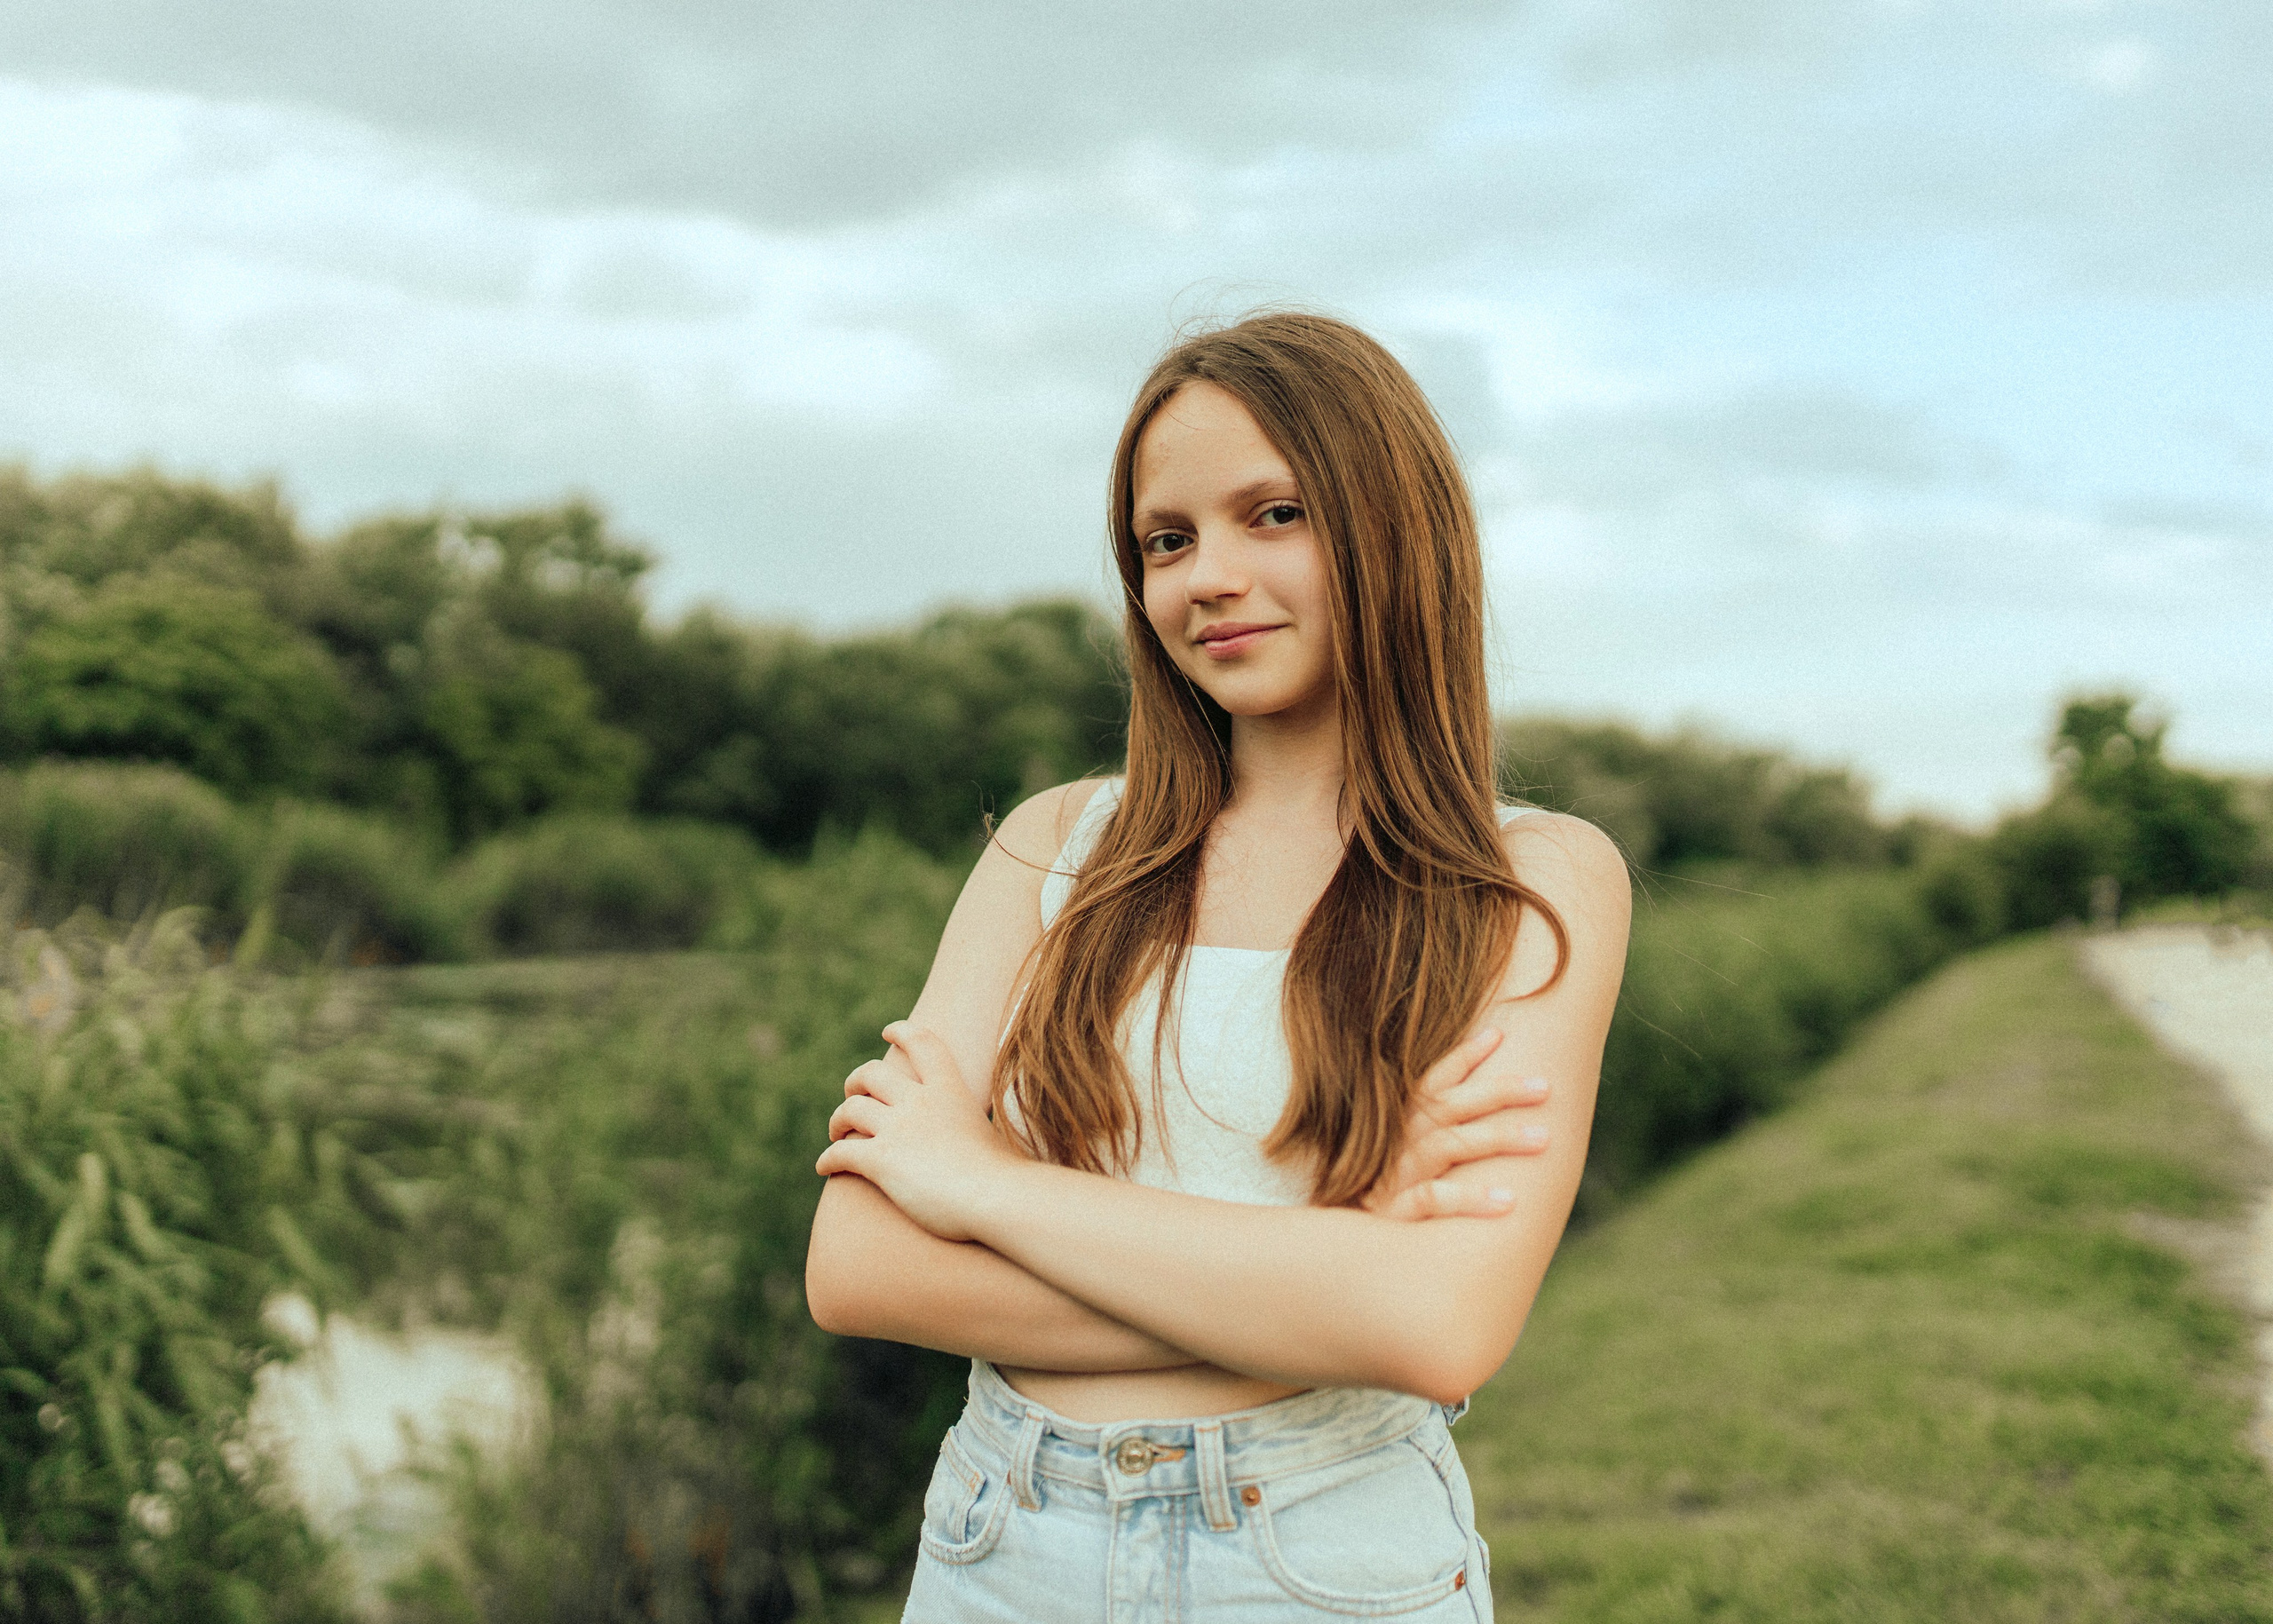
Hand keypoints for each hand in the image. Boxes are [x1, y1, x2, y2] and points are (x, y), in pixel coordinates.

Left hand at [815, 1022, 1019, 1241]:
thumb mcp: (991, 1134)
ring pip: (850, 1109)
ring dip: (838, 1121)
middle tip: (853, 1095)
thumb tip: (979, 1140)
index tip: (888, 1030)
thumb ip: (972, 1126)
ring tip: (837, 1134)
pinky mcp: (882, 1160)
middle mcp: (920, 1101)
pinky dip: (827, 1159)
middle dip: (855, 1081)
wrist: (998, 1198)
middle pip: (871, 1073)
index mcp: (950, 1089)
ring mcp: (898, 1129)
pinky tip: (824, 1168)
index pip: (922, 1043)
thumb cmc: (1004, 1177)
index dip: (902, 1031)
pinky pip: (840, 1153)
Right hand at [1364, 1027, 1551, 1221]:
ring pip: (1447, 1145)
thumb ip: (1428, 1134)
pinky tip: (1509, 1202)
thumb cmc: (1372, 1200)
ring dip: (1497, 1138)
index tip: (1498, 1033)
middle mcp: (1395, 1144)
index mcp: (1396, 1126)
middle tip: (1546, 1087)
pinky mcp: (1392, 1213)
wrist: (1332, 1248)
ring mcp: (1394, 1176)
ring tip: (1544, 1139)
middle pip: (1449, 1106)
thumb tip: (1476, 1112)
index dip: (1463, 1056)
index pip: (1431, 1081)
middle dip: (1499, 1091)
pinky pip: (1433, 1200)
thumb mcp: (1392, 1159)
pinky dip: (1470, 1198)